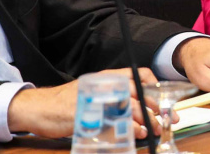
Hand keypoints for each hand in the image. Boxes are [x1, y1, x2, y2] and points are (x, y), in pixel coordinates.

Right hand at [8, 67, 166, 138]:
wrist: (40, 108)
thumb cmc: (67, 102)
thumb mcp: (93, 93)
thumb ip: (113, 97)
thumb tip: (137, 109)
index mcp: (107, 78)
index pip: (137, 75)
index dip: (154, 86)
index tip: (163, 100)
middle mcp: (104, 85)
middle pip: (139, 93)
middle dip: (157, 107)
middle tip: (169, 120)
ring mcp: (97, 100)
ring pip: (130, 107)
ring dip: (146, 119)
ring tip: (155, 130)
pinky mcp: (89, 115)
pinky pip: (114, 122)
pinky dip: (129, 128)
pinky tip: (137, 134)